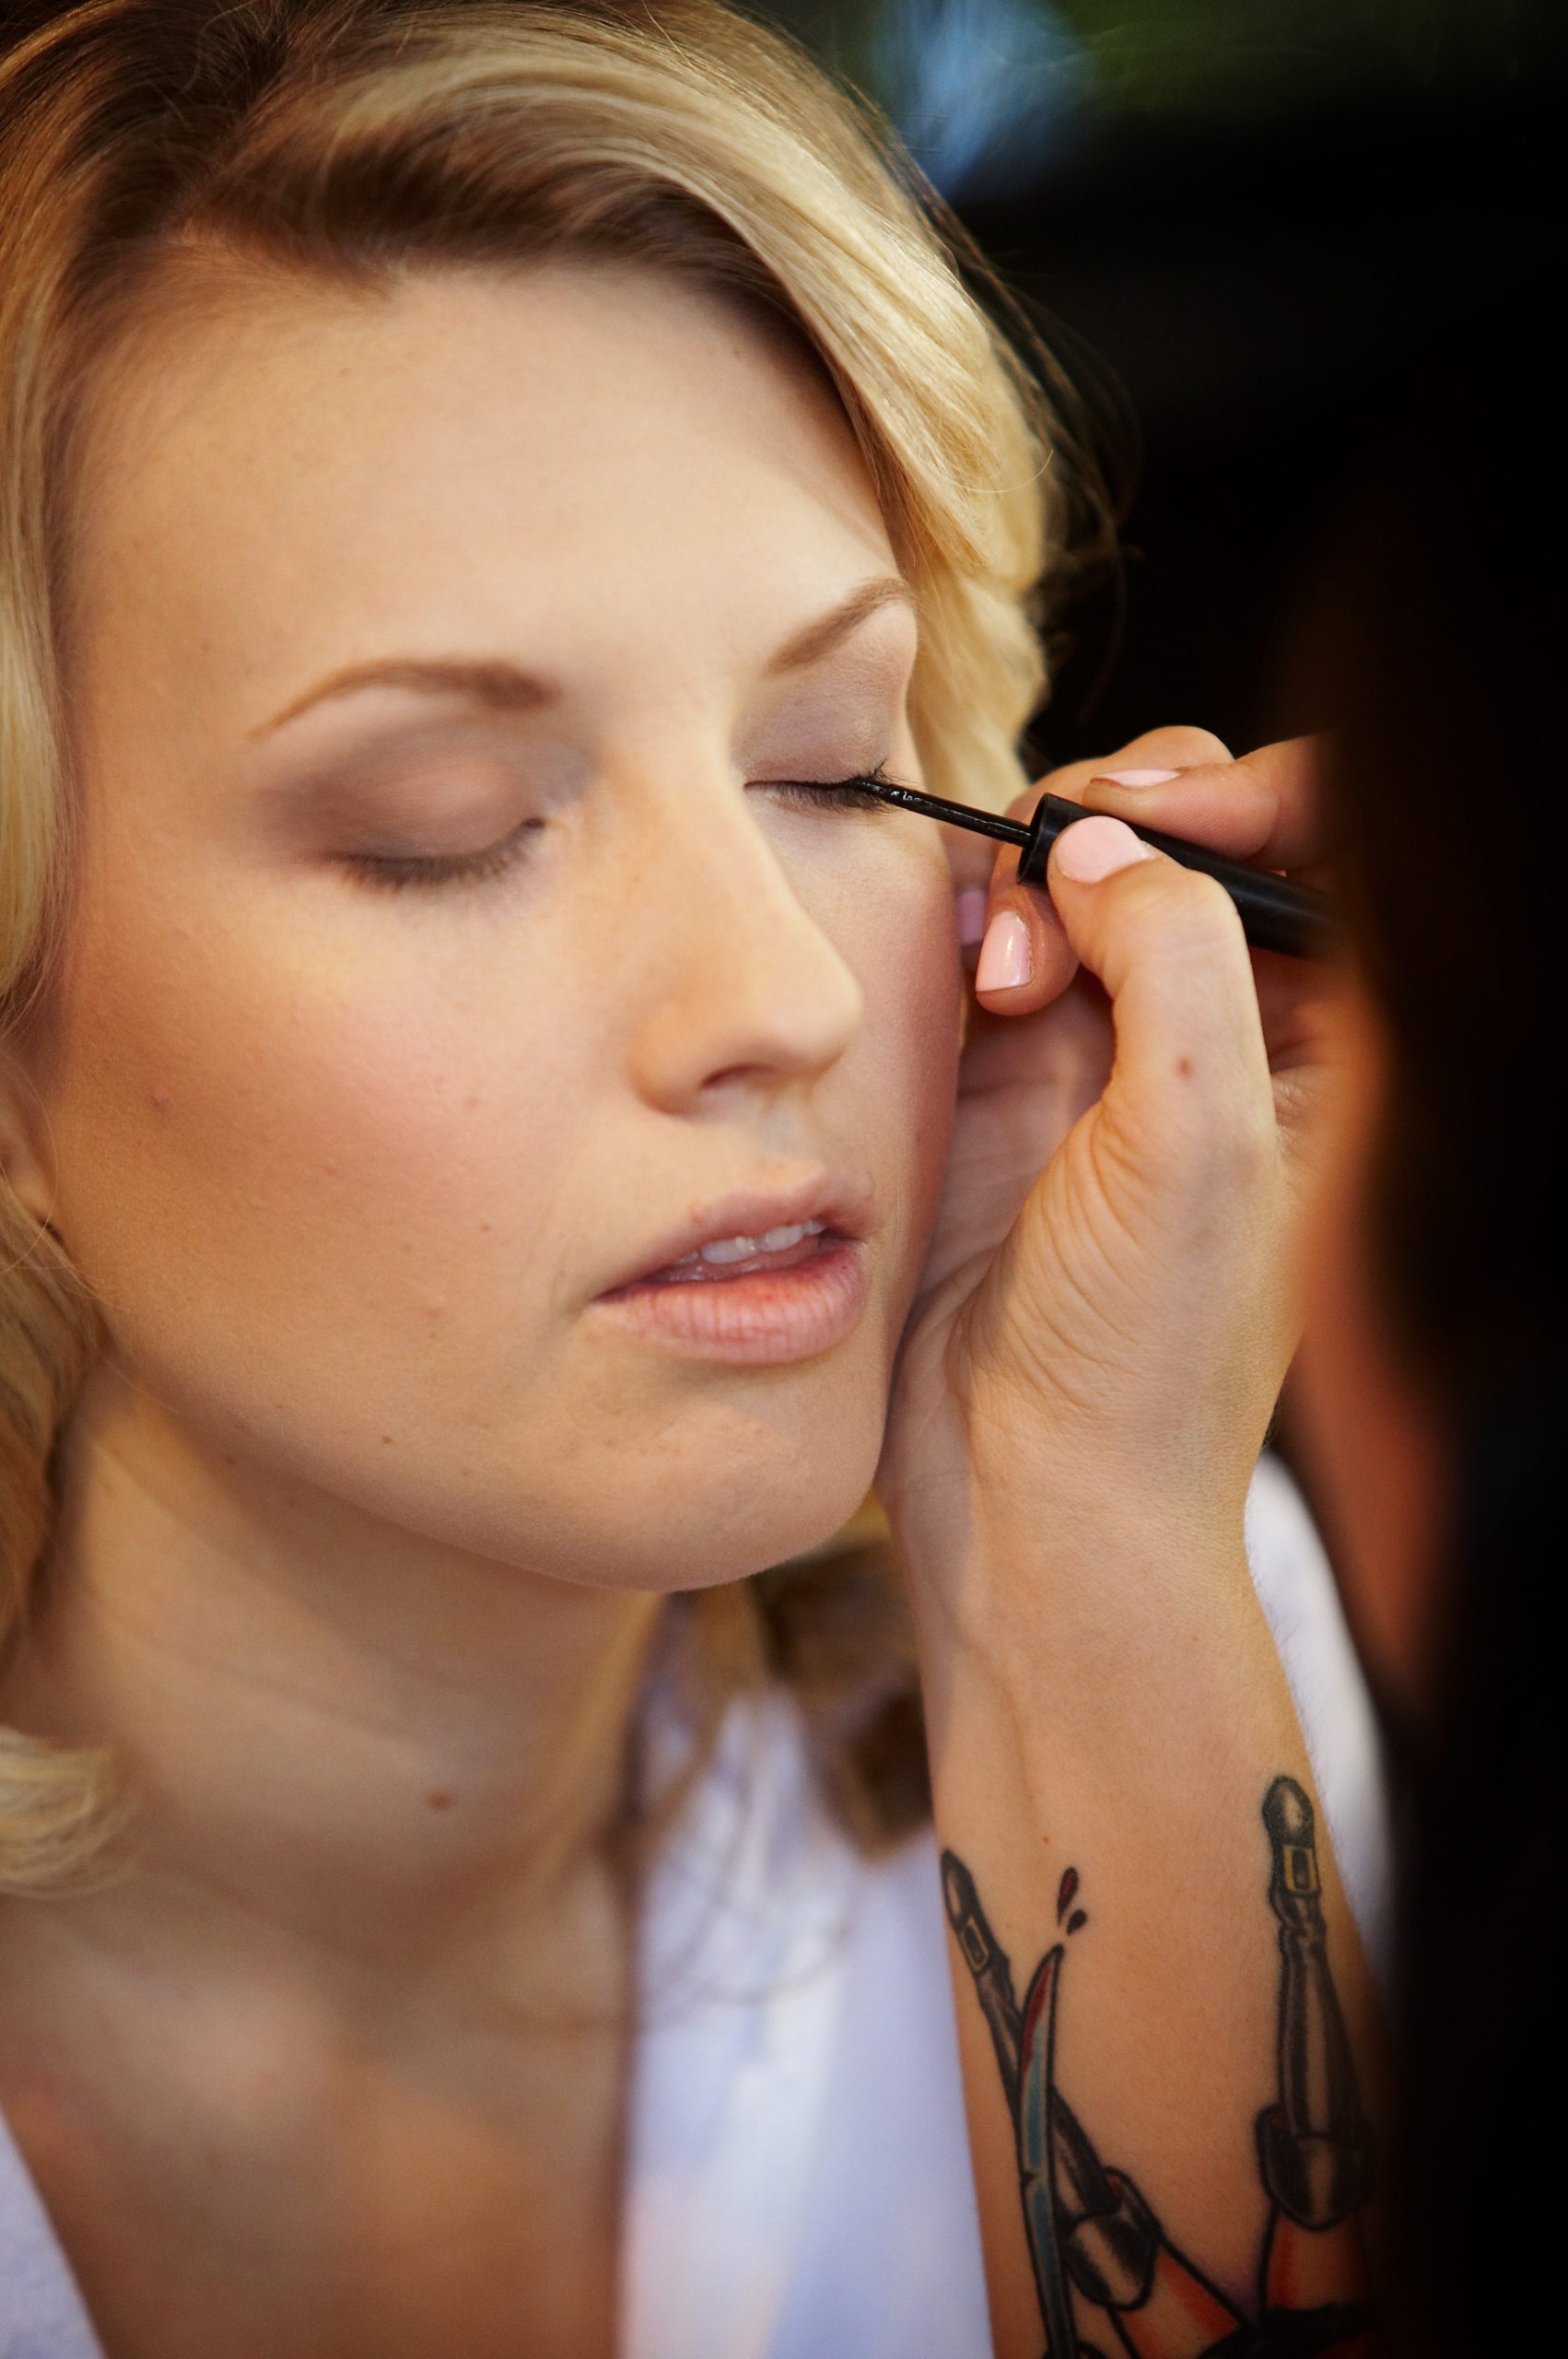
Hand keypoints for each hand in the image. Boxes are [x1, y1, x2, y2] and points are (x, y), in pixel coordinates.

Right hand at [877, 728, 1344, 1594]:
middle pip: (1191, 836)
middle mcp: (1226, 1032)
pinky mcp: (1007, 1076)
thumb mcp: (1198, 1139)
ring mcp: (1110, 1048)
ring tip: (1002, 979)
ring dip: (1037, 887)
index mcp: (1326, 1047)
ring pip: (1080, 875)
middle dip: (1125, 834)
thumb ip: (1174, 957)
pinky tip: (967, 984)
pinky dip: (974, 929)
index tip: (1161, 820)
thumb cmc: (1145, 1353)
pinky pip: (994, 939)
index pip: (1323, 845)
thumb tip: (1100, 842)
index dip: (1249, 797)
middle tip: (1061, 902)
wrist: (1020, 1485)